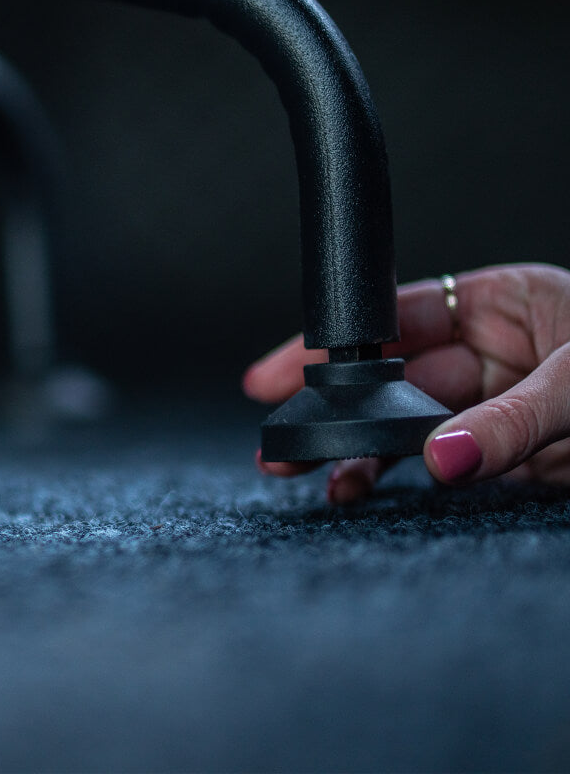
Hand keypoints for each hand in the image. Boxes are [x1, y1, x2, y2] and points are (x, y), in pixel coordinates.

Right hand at [244, 264, 569, 503]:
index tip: (285, 374)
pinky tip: (366, 492)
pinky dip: (404, 482)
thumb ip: (514, 420)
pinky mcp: (514, 457)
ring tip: (315, 478)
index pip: (397, 317)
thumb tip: (442, 459)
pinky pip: (444, 467)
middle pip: (393, 380)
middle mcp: (494, 352)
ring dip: (359, 453)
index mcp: (505, 303)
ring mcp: (500, 406)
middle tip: (280, 441)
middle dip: (334, 410)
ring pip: (409, 429)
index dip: (336, 345)